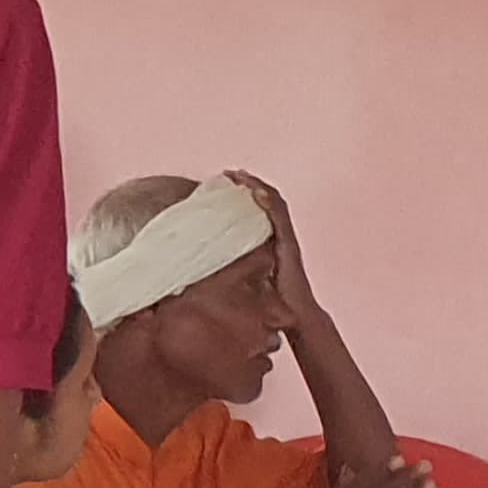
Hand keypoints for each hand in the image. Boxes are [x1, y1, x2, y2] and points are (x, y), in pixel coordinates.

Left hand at [222, 171, 314, 330]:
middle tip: (230, 173)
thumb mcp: (242, 281)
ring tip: (239, 176)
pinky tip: (255, 193)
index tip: (225, 183)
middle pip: (265, 203)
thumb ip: (226, 271)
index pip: (256, 213)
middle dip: (248, 186)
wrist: (295, 314)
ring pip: (272, 206)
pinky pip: (278, 219)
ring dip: (256, 189)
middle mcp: (279, 237)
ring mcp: (285, 240)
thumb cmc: (269, 302)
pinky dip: (267, 203)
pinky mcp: (288, 245)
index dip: (244, 196)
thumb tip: (192, 272)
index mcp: (269, 243)